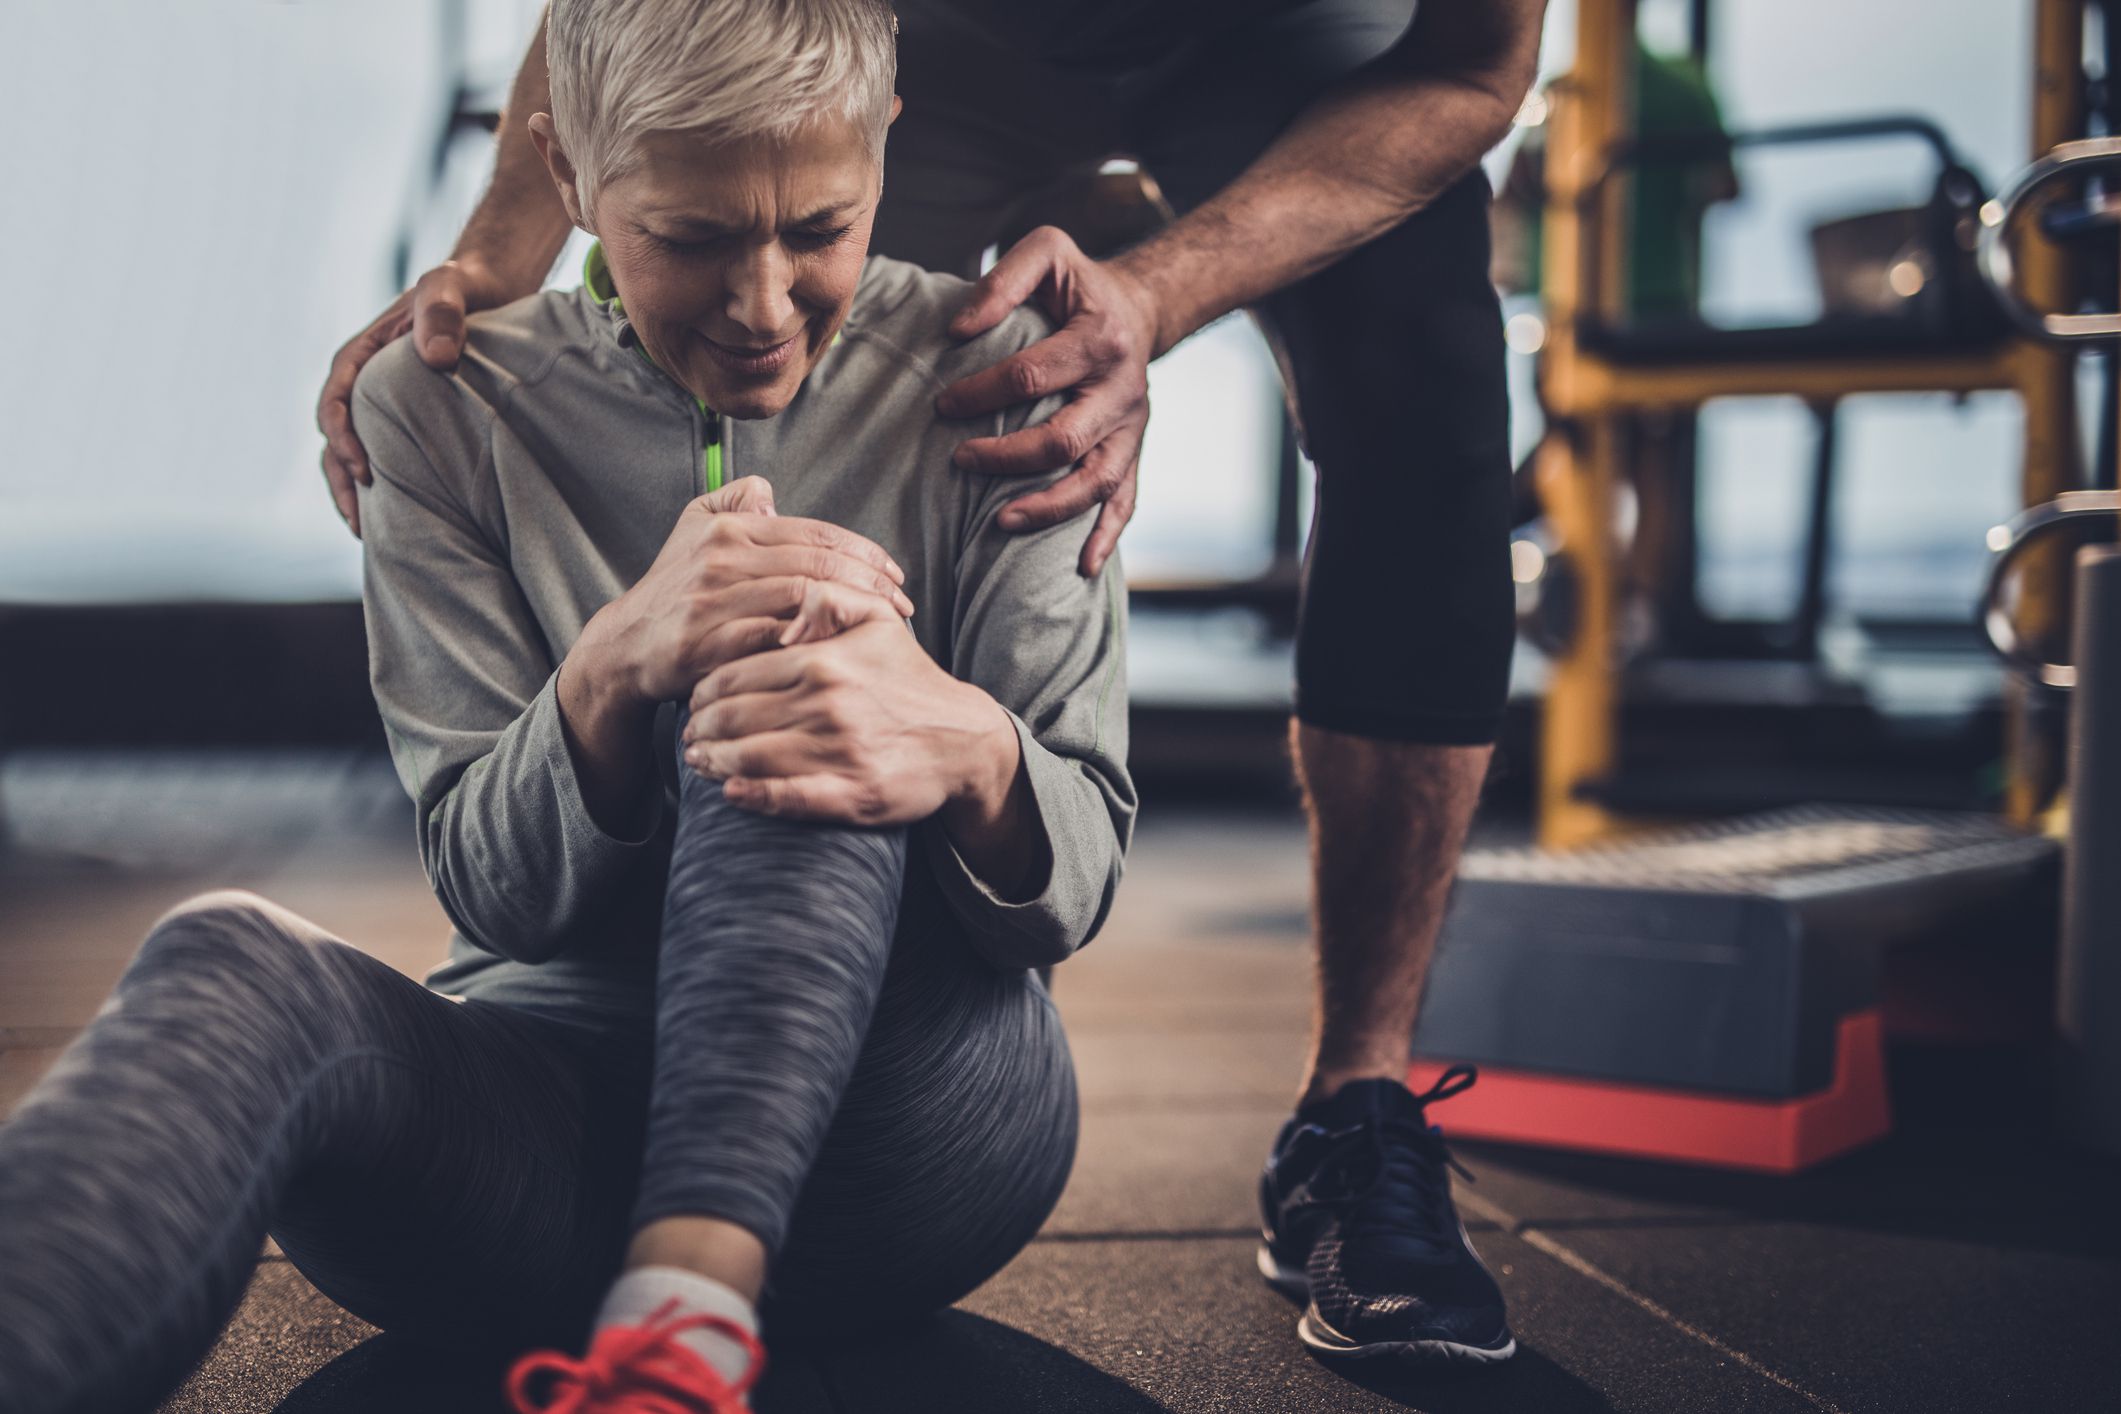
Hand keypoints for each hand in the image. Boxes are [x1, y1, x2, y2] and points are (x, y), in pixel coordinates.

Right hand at [315, 256, 520, 536]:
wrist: (483, 289)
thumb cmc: (461, 287)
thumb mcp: (448, 288)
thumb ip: (441, 313)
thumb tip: (437, 358)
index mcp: (361, 357)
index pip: (335, 400)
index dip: (342, 438)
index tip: (364, 470)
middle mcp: (362, 385)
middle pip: (333, 439)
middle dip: (341, 481)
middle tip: (360, 522)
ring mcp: (380, 406)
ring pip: (350, 455)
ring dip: (354, 493)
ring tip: (368, 533)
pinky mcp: (404, 421)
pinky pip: (384, 456)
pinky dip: (384, 488)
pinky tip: (399, 518)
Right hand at [587, 477, 915, 711]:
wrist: (625, 646)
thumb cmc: (672, 588)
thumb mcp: (692, 528)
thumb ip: (732, 501)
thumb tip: (769, 493)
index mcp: (728, 528)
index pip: (814, 533)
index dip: (862, 552)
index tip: (896, 575)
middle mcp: (721, 557)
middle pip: (816, 562)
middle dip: (869, 582)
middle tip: (902, 605)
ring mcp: (713, 600)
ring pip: (801, 596)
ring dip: (850, 610)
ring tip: (881, 626)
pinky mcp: (706, 643)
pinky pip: (772, 637)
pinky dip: (811, 640)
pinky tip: (841, 648)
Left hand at [680, 618, 1016, 825]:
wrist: (963, 740)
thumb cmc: (910, 680)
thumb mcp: (878, 621)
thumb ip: (830, 598)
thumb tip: (785, 607)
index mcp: (823, 661)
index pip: (736, 676)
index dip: (704, 692)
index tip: (695, 701)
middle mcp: (826, 706)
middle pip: (734, 718)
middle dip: (700, 729)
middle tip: (689, 736)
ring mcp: (838, 753)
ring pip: (749, 758)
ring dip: (714, 763)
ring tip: (700, 762)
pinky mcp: (852, 794)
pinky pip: (785, 797)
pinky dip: (750, 796)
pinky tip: (730, 794)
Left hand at [936, 226, 1158, 576]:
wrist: (1141, 309)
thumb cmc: (1080, 285)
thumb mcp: (1048, 251)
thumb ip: (1003, 280)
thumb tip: (958, 330)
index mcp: (1100, 340)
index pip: (1032, 376)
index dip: (982, 393)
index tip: (943, 405)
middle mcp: (1122, 390)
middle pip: (1065, 438)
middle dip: (1008, 457)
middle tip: (960, 460)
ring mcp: (1132, 428)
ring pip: (1097, 481)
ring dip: (1050, 508)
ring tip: (1003, 523)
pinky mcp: (1134, 453)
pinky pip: (1125, 501)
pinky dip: (1107, 537)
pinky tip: (1082, 568)